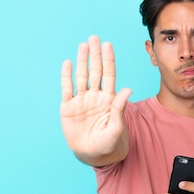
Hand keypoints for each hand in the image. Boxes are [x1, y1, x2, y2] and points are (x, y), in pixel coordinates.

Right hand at [60, 36, 131, 161]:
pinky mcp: (68, 107)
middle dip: (95, 55)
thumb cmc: (110, 143)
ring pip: (81, 76)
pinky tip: (68, 63)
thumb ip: (119, 108)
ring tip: (83, 45)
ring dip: (82, 61)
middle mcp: (95, 96)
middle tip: (94, 38)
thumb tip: (127, 90)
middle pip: (95, 71)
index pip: (109, 75)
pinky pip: (67, 89)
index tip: (108, 45)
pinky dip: (67, 76)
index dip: (108, 60)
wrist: (94, 155)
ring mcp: (81, 101)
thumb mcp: (117, 127)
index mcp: (109, 99)